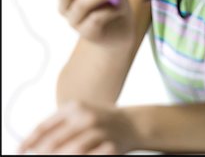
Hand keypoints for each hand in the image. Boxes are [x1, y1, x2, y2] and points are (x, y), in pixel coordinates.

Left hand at [18, 101, 138, 154]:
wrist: (131, 123)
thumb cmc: (99, 120)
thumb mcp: (78, 114)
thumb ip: (58, 125)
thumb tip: (32, 144)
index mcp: (74, 107)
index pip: (44, 127)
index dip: (28, 142)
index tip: (19, 151)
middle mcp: (85, 117)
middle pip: (54, 142)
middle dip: (41, 154)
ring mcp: (99, 132)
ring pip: (71, 151)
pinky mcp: (110, 146)